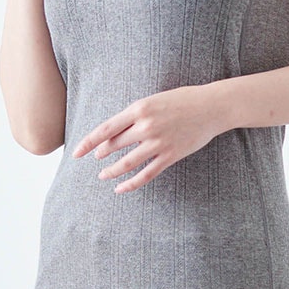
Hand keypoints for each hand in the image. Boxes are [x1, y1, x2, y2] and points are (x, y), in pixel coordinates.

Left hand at [72, 86, 223, 193]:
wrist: (212, 107)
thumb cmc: (183, 100)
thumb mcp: (154, 100)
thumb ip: (135, 114)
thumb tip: (115, 131)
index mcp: (139, 108)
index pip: (105, 129)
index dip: (88, 142)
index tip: (77, 153)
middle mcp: (146, 126)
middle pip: (114, 145)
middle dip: (102, 153)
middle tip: (97, 157)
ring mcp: (158, 142)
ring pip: (127, 163)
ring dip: (112, 171)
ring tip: (103, 176)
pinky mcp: (170, 155)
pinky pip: (146, 174)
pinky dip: (131, 183)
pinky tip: (121, 188)